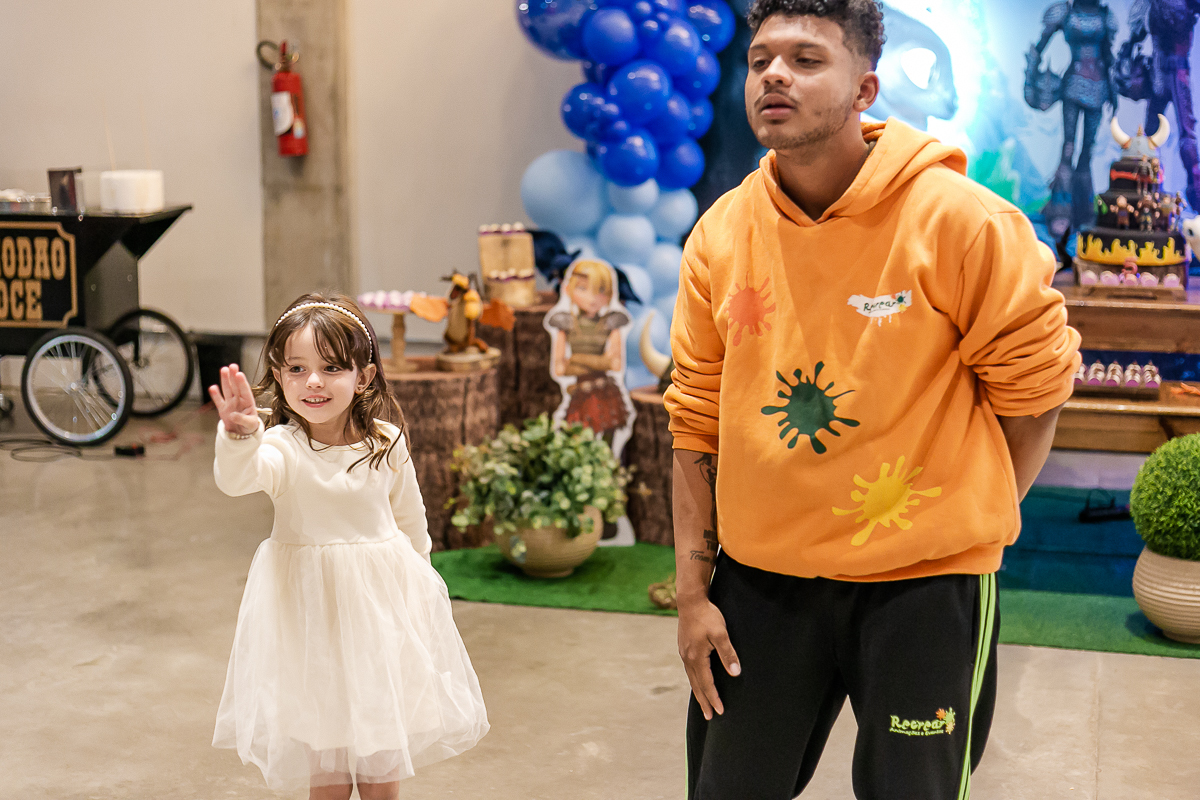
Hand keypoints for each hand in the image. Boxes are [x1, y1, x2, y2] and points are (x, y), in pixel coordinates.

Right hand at [208, 364, 259, 436]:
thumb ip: (242, 419)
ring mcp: (230, 403)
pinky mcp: (222, 408)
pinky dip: (215, 394)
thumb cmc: (249, 426)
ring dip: (225, 380)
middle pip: (236, 386)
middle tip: (232, 366)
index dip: (242, 383)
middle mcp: (239, 400)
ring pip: (227, 389)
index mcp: (248, 402)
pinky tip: (213, 387)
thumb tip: (233, 415)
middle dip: (233, 376)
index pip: (245, 390)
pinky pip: (218, 400)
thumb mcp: (250, 424)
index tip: (239, 374)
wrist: (241, 433)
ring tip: (224, 369)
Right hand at [677, 594, 740, 720]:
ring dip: (698, 692)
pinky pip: (689, 669)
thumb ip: (728, 654)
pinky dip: (694, 679)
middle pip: (696, 685)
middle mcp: (687, 658)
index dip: (714, 698)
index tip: (720, 711)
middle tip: (709, 716)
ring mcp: (684, 652)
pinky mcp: (684, 646)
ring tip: (703, 702)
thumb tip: (735, 673)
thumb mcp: (721, 634)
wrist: (690, 600)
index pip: (707, 684)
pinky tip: (697, 679)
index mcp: (696, 657)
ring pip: (691, 678)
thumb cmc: (707, 616)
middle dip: (704, 701)